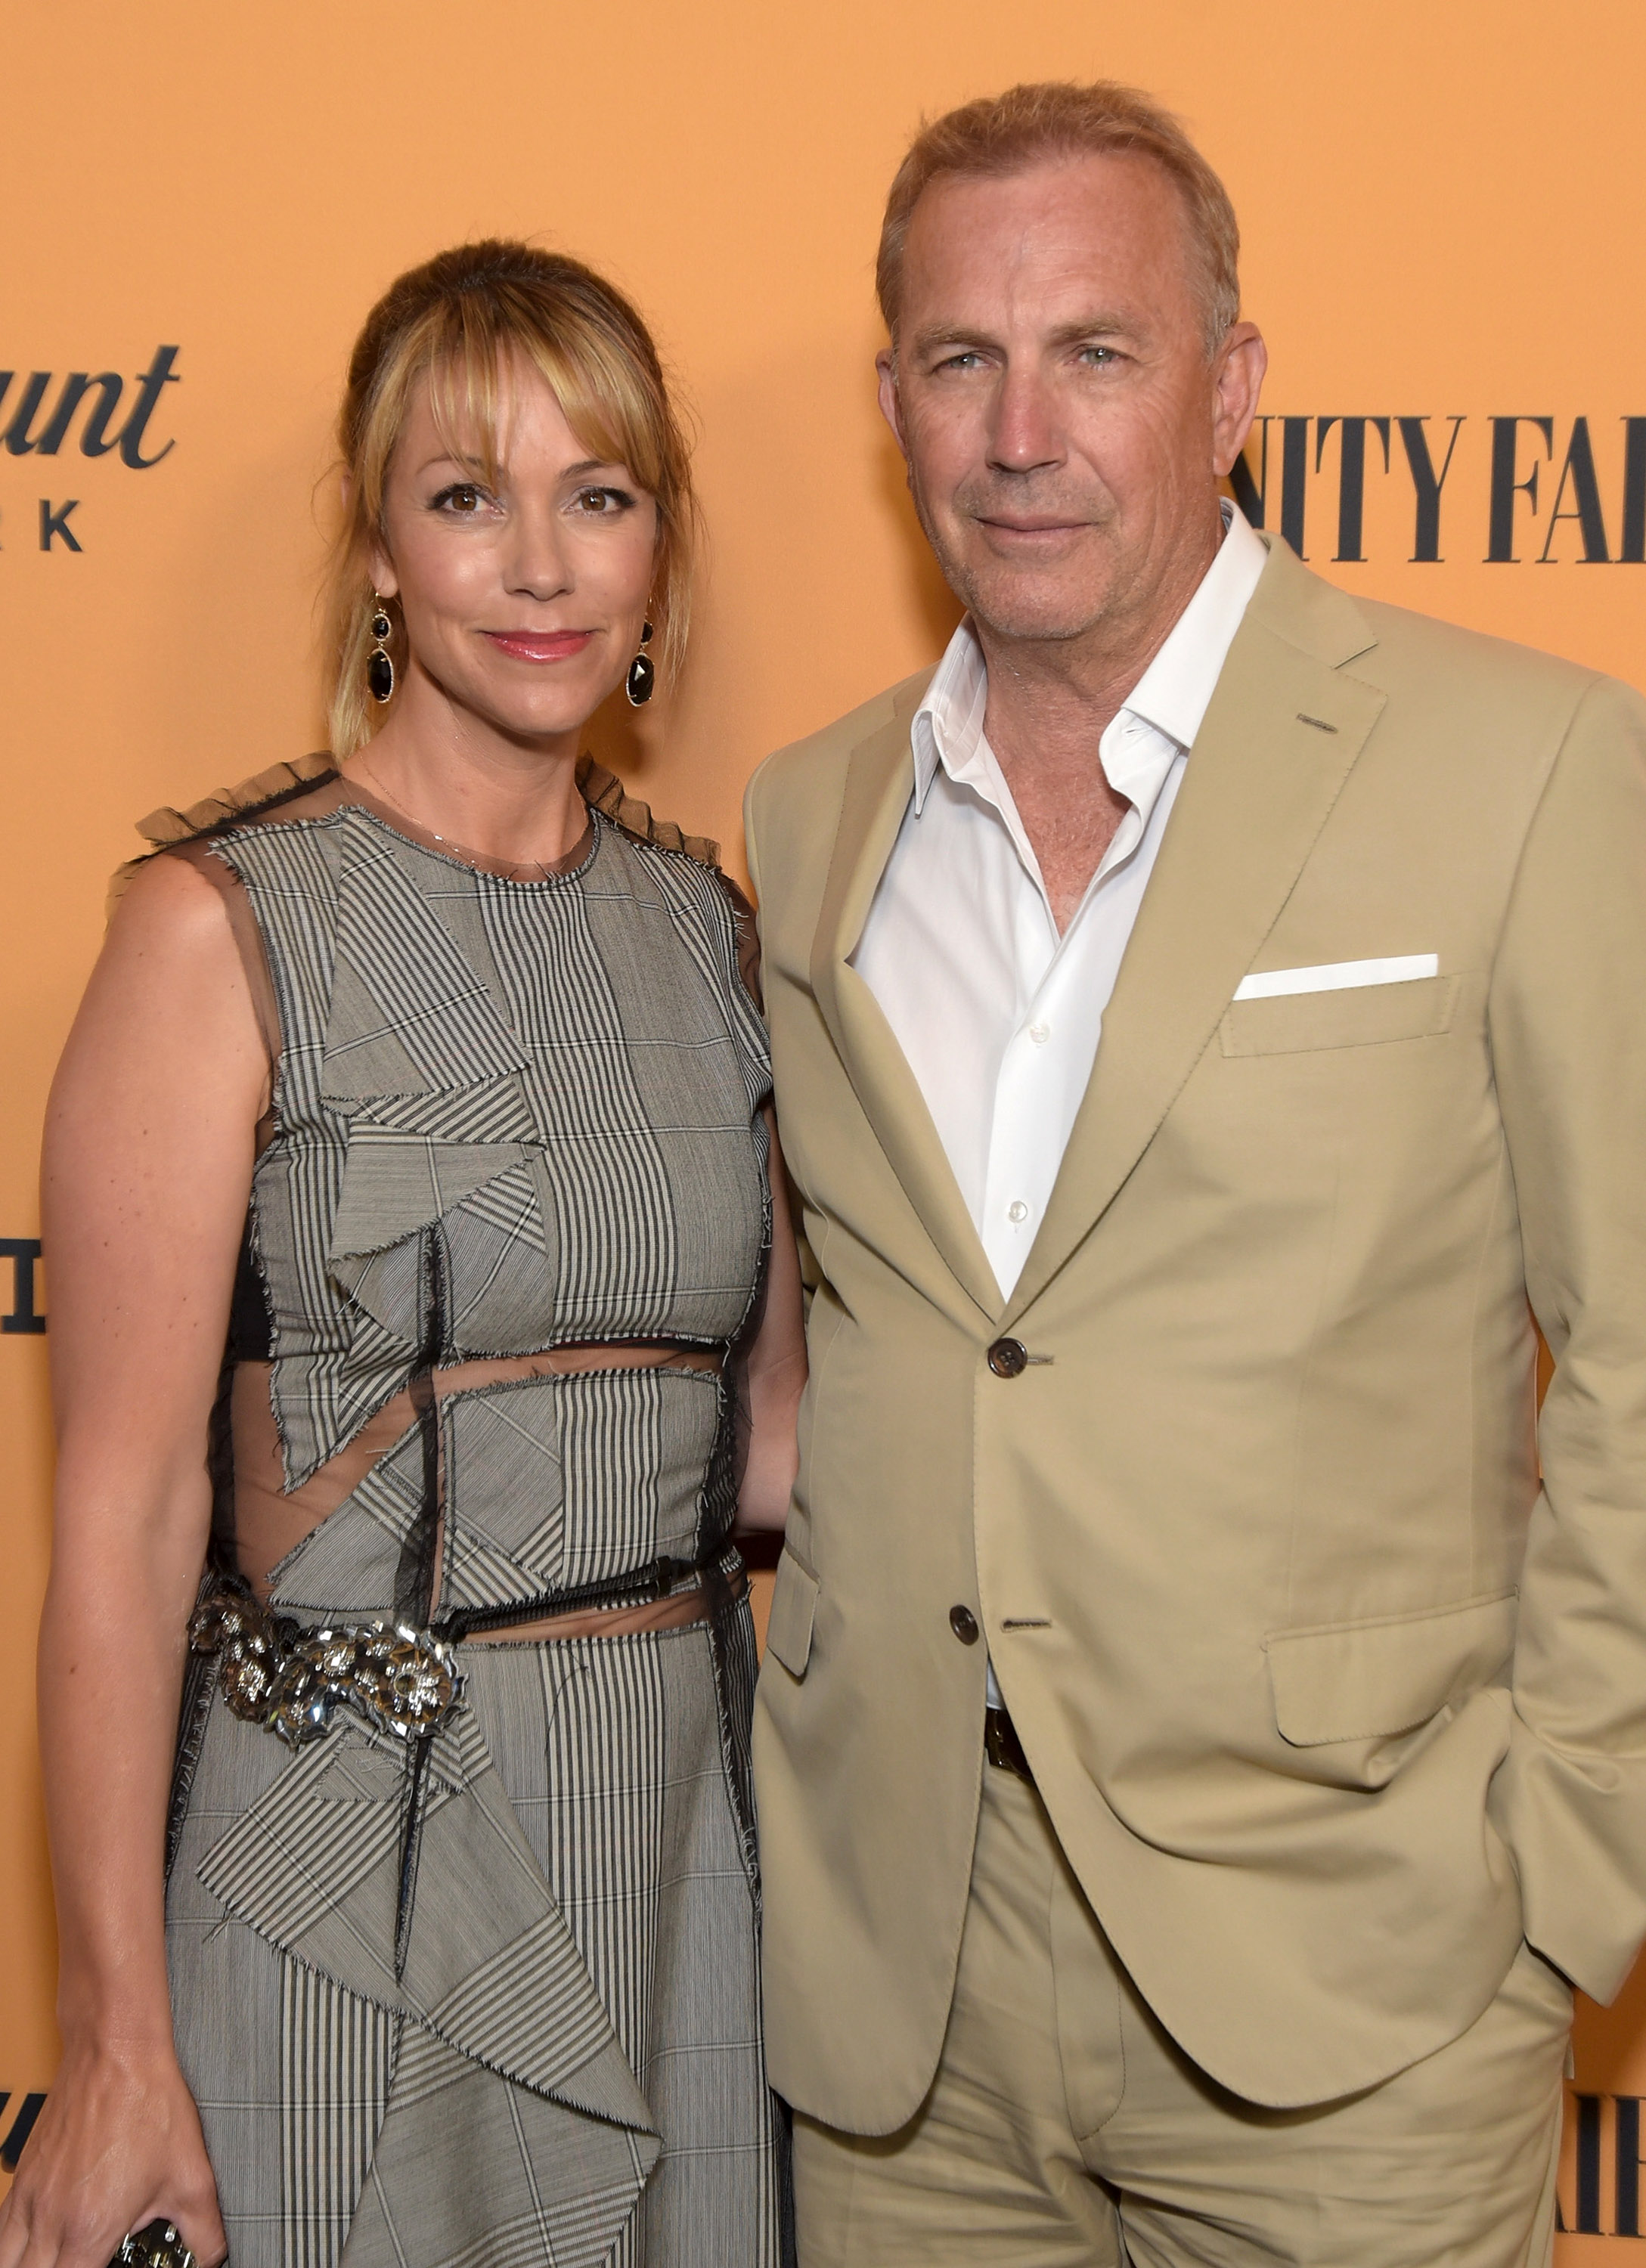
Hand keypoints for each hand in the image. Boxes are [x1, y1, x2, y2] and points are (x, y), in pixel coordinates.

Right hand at [0, 2039, 225, 2267]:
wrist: (117, 2051)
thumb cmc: (149, 2104)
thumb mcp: (192, 2176)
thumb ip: (204, 2231)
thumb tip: (212, 2257)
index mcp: (88, 2230)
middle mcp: (49, 2220)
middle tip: (89, 2263)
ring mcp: (30, 2198)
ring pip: (6, 2259)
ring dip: (31, 2267)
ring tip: (64, 2258)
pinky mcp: (25, 2178)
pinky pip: (3, 2230)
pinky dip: (15, 2246)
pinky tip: (44, 2242)